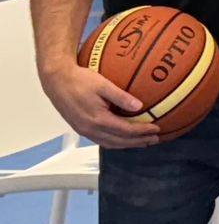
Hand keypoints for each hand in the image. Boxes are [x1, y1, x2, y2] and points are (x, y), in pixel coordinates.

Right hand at [39, 63, 159, 147]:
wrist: (56, 80)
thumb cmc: (79, 80)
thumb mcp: (103, 85)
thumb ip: (121, 97)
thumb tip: (139, 106)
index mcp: (98, 120)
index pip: (126, 131)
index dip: (142, 132)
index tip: (157, 129)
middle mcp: (90, 129)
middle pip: (119, 141)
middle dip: (138, 142)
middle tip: (154, 140)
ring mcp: (84, 130)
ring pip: (110, 143)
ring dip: (127, 144)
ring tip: (142, 142)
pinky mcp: (80, 128)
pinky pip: (101, 140)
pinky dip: (115, 142)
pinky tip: (123, 137)